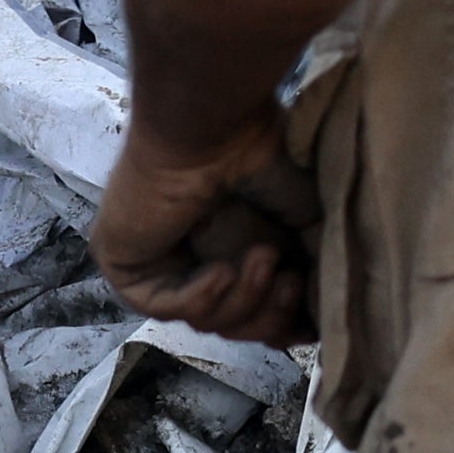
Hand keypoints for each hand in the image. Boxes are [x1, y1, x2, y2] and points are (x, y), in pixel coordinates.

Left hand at [93, 108, 322, 344]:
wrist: (211, 126)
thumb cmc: (260, 152)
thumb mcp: (306, 216)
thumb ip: (317, 263)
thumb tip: (327, 314)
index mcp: (233, 243)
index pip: (254, 308)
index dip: (283, 323)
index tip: (312, 326)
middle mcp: (194, 255)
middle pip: (232, 324)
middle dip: (266, 316)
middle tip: (289, 282)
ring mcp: (159, 263)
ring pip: (203, 321)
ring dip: (241, 298)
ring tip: (261, 257)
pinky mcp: (126, 266)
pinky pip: (166, 308)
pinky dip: (199, 297)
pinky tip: (220, 269)